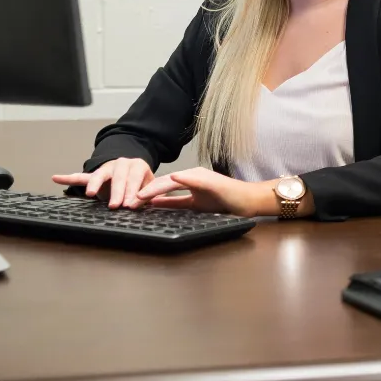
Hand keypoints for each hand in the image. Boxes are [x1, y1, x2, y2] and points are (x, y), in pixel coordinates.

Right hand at [52, 157, 154, 208]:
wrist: (134, 171)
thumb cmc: (142, 183)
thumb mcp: (150, 187)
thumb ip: (150, 195)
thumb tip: (151, 203)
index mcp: (137, 166)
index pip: (136, 178)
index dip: (134, 191)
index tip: (131, 205)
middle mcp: (122, 164)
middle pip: (118, 177)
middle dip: (117, 192)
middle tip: (116, 205)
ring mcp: (107, 169)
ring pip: (99, 175)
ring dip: (95, 185)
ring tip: (90, 193)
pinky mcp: (95, 175)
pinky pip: (81, 177)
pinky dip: (68, 178)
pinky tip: (56, 178)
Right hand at [135, 167, 275, 217]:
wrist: (250, 202)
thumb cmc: (235, 194)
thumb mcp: (215, 186)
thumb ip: (195, 181)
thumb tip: (173, 174)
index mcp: (194, 175)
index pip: (168, 181)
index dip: (152, 188)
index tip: (138, 196)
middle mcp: (192, 181)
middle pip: (165, 185)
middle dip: (147, 192)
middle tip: (130, 201)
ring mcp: (194, 191)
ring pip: (167, 193)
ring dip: (152, 197)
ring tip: (136, 203)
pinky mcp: (197, 202)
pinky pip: (176, 202)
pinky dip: (163, 203)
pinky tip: (153, 206)